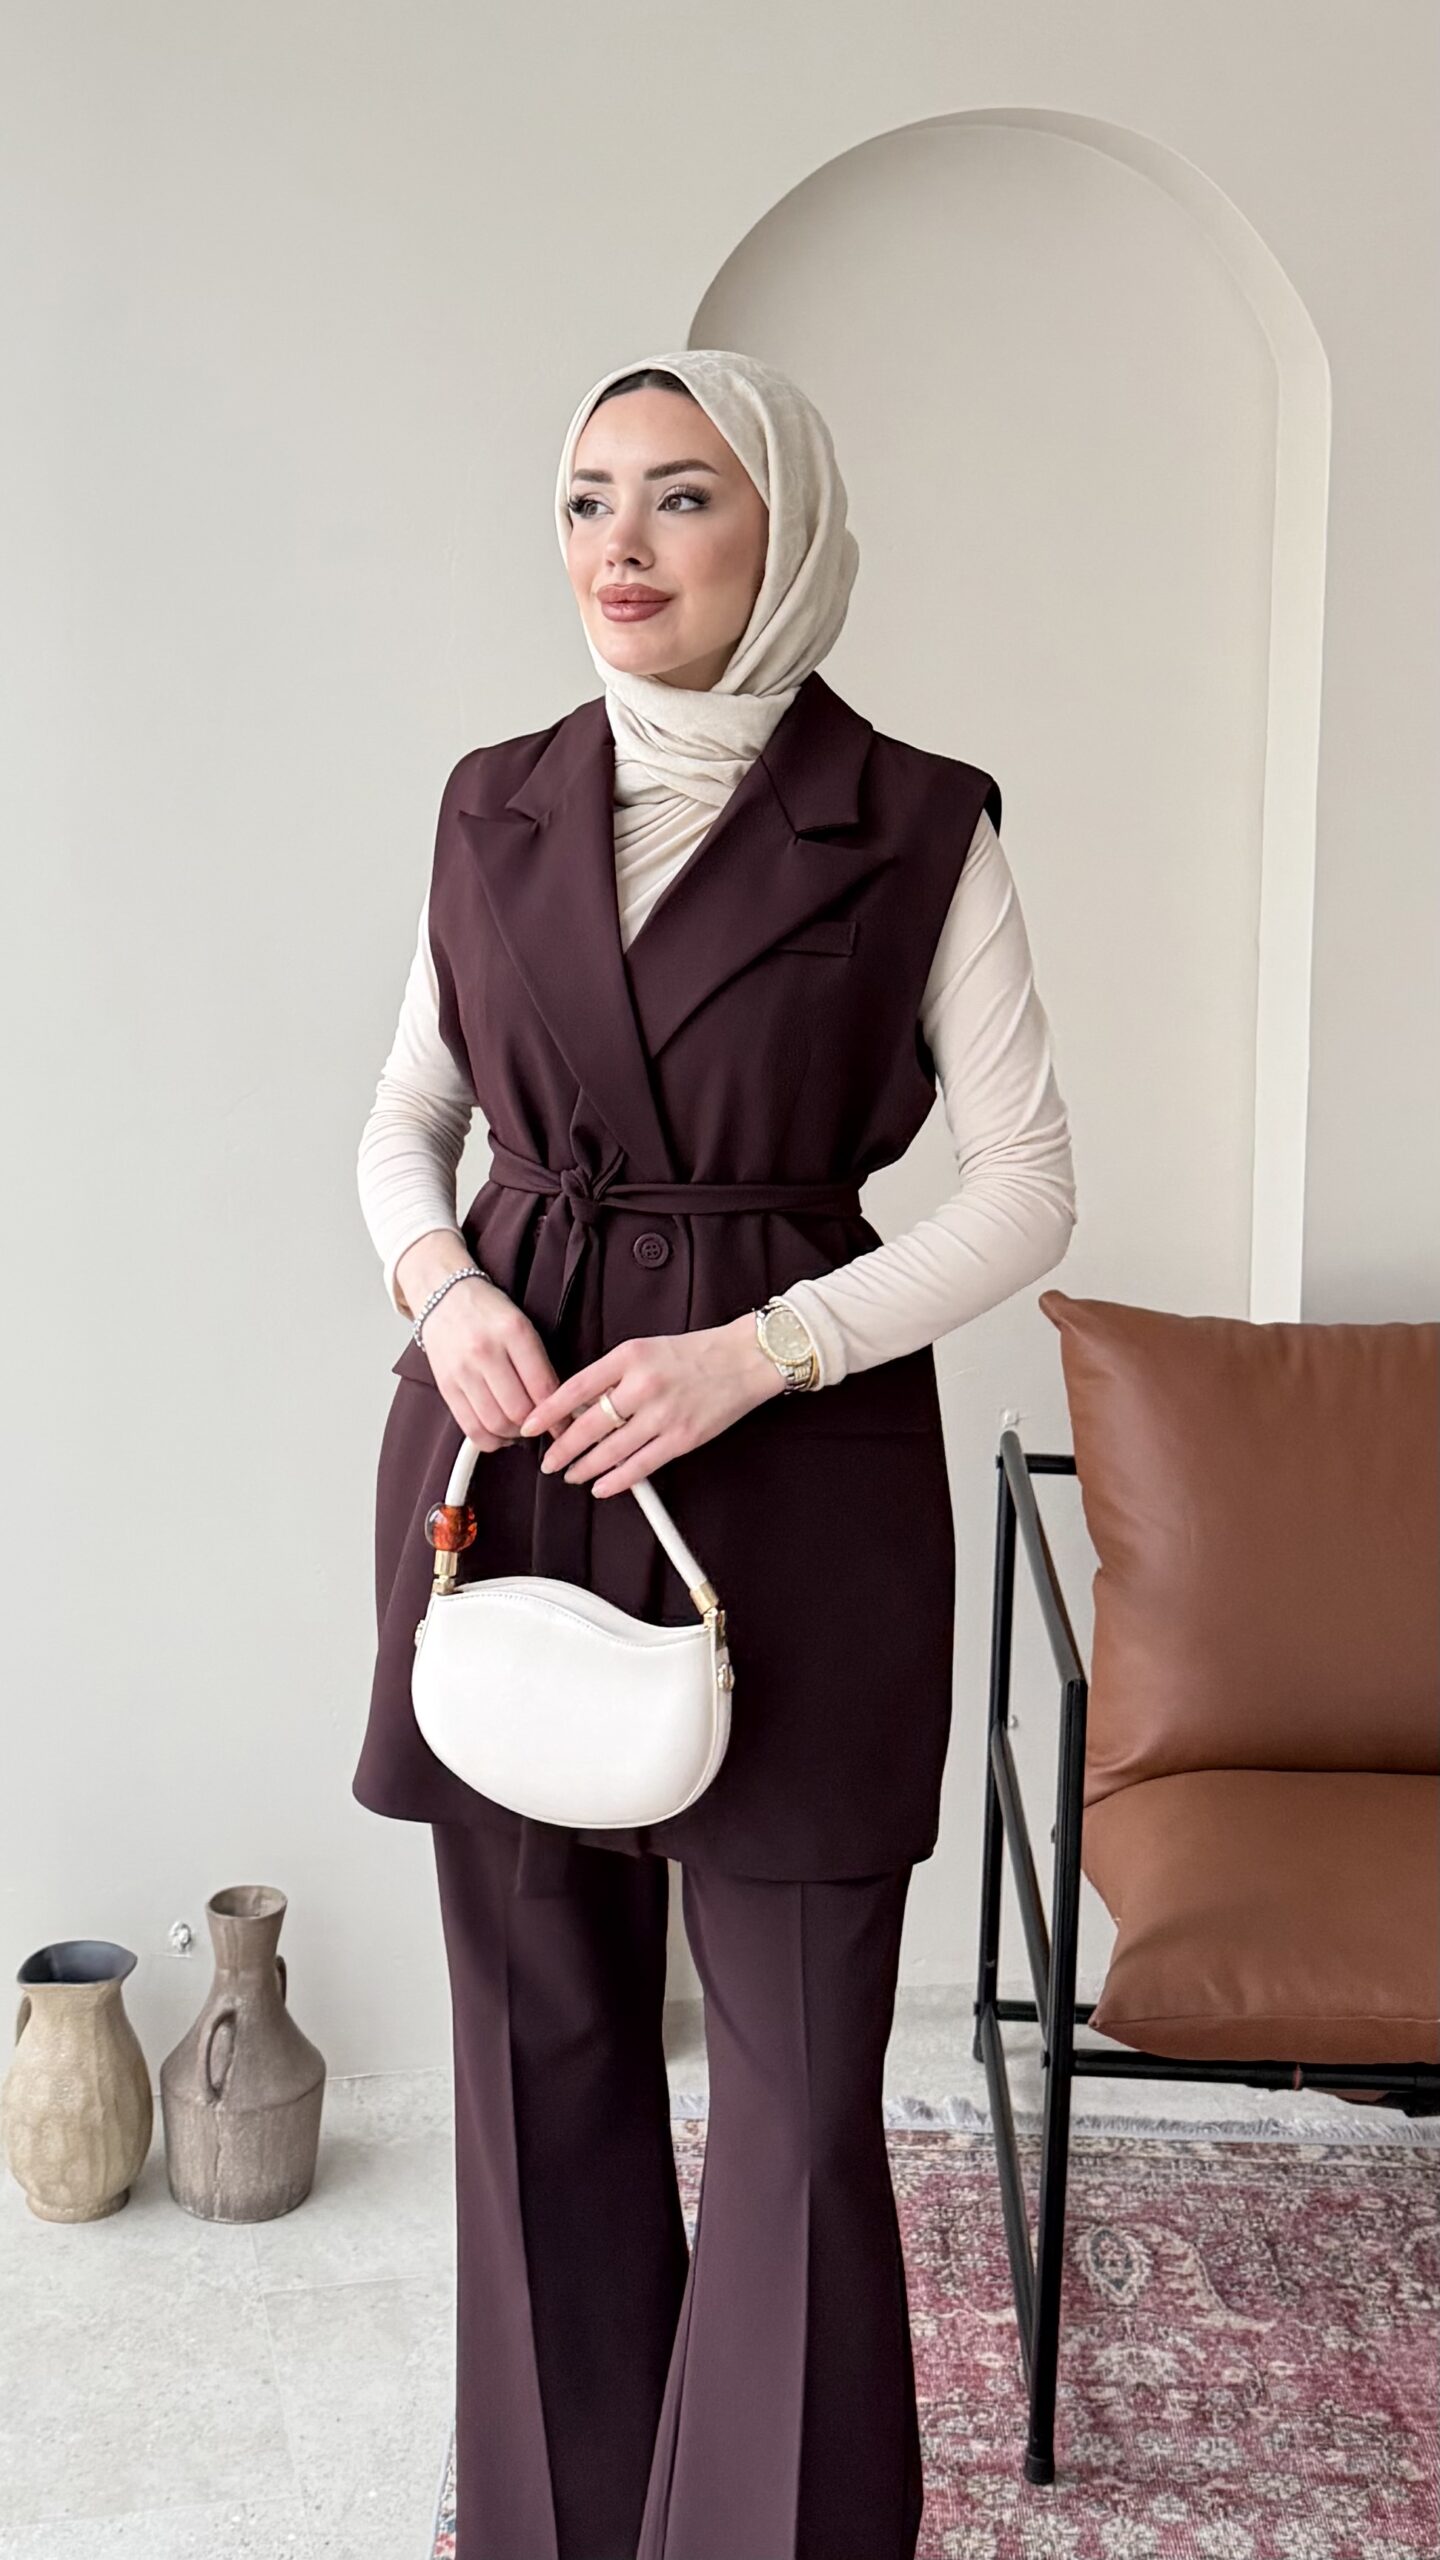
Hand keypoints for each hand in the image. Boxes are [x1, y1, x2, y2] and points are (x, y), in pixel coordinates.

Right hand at [417, 1275, 561, 1454]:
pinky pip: (471, 1428)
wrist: (444, 1297)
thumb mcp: (523, 1326)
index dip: (559, 1415)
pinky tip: (500, 1433)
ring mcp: (462, 1370)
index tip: (566, 1425)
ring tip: (522, 1428)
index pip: (543, 1387)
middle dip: (536, 1426)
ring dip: (514, 1435)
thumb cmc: (489, 1313)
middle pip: (519, 1411)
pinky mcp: (445, 1386)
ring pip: (495, 1423)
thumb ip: (541, 1364)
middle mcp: (486, 1351)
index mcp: (514, 1331)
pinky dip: (491, 1440)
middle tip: (543, 1425)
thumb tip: (564, 1408)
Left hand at [517, 1315, 786, 1495]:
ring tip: (571, 1474)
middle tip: (549, 1461)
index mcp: (629, 1357)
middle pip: (589, 1426)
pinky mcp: (682, 1438)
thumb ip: (610, 1375)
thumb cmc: (692, 1354)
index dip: (548, 1411)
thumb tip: (576, 1406)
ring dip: (585, 1467)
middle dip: (563, 1449)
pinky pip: (641, 1466)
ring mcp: (664, 1414)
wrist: (742, 1359)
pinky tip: (601, 1485)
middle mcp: (644, 1385)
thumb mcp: (643, 1350)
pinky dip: (617, 1480)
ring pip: (611, 1451)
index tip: (530, 1425)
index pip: (576, 1388)